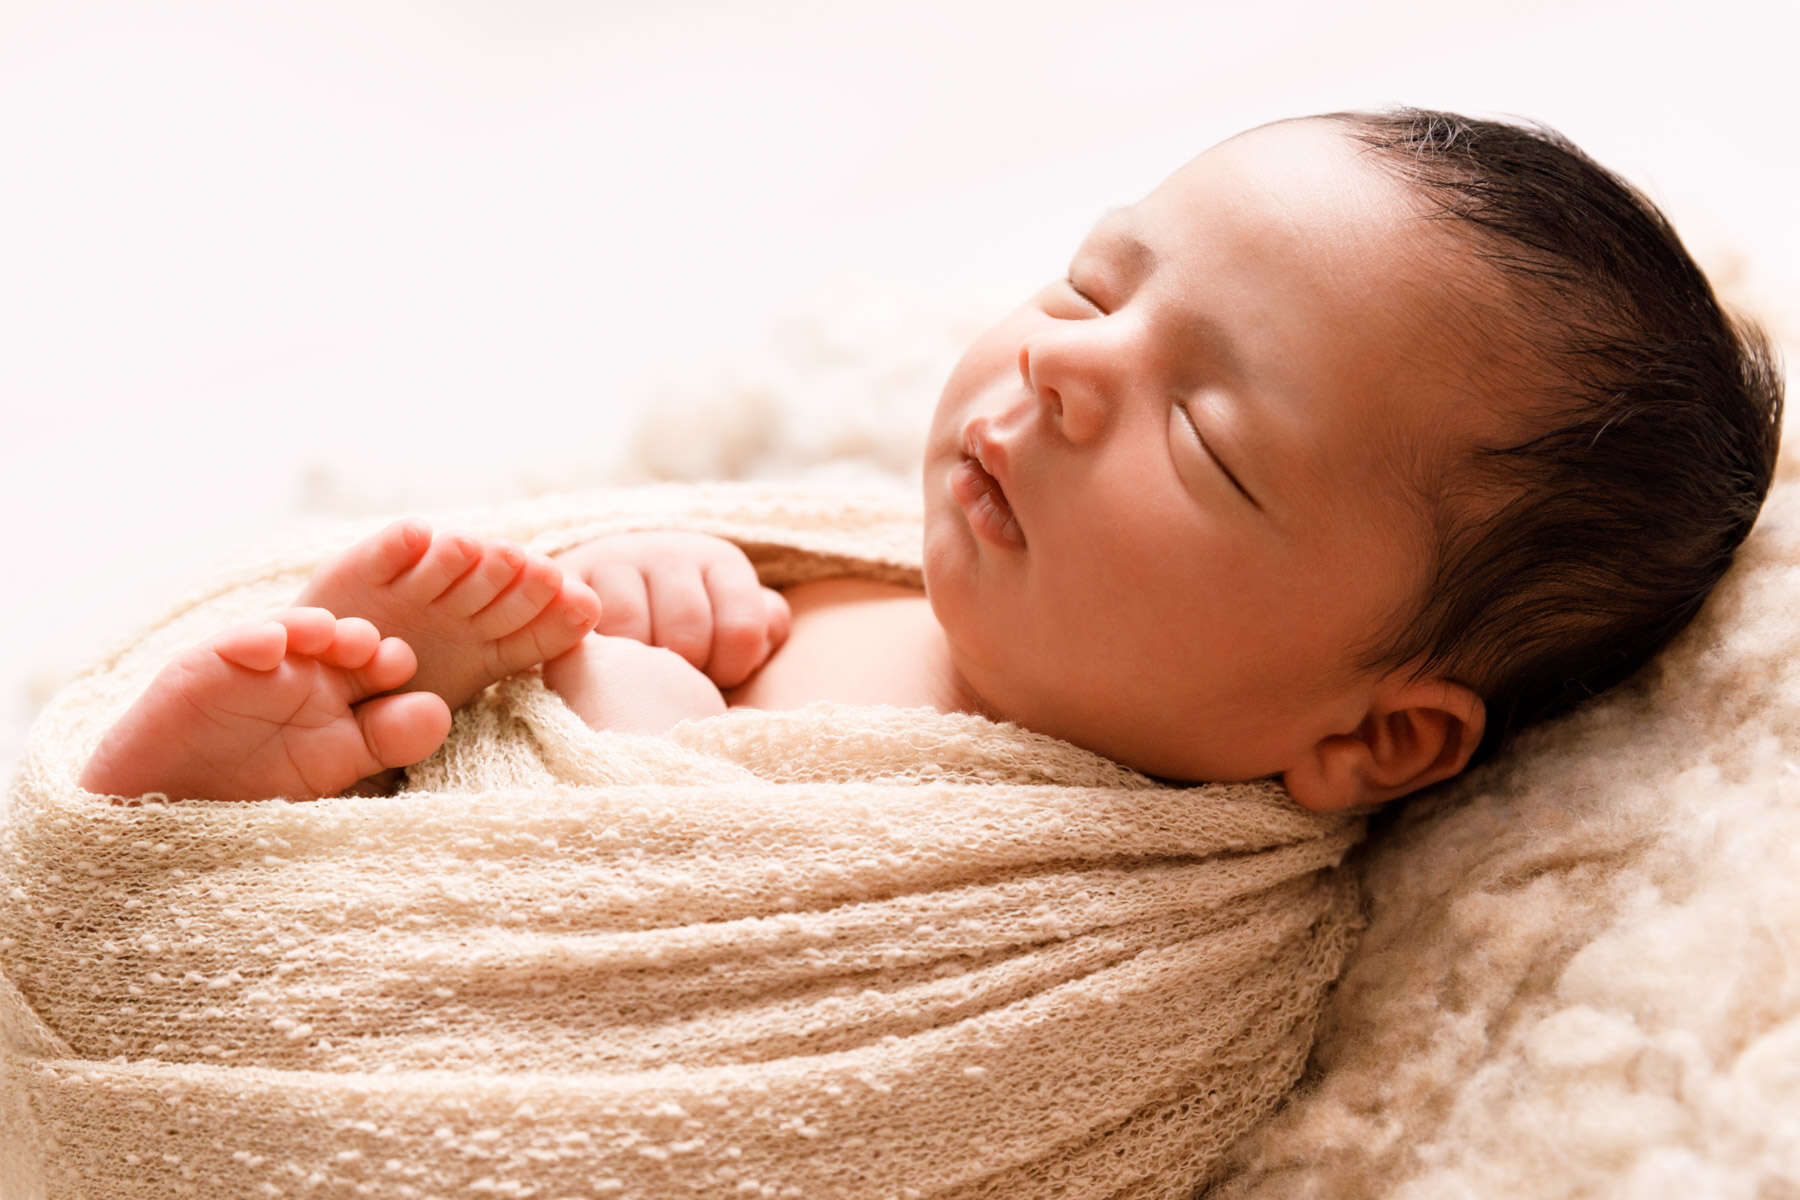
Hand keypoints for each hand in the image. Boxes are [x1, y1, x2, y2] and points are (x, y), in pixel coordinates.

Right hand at [553, 532, 790, 688]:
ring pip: (631, 630)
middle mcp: (669, 550)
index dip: (731, 668)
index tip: (714, 676)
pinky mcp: (565, 579)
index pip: (743, 630)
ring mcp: (614, 559)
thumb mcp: (728, 621)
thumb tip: (770, 620)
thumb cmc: (679, 628)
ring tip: (634, 675)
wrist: (599, 598)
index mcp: (719, 560)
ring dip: (634, 667)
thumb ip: (761, 625)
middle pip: (687, 635)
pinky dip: (591, 652)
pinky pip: (579, 624)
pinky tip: (599, 665)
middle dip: (682, 672)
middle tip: (669, 679)